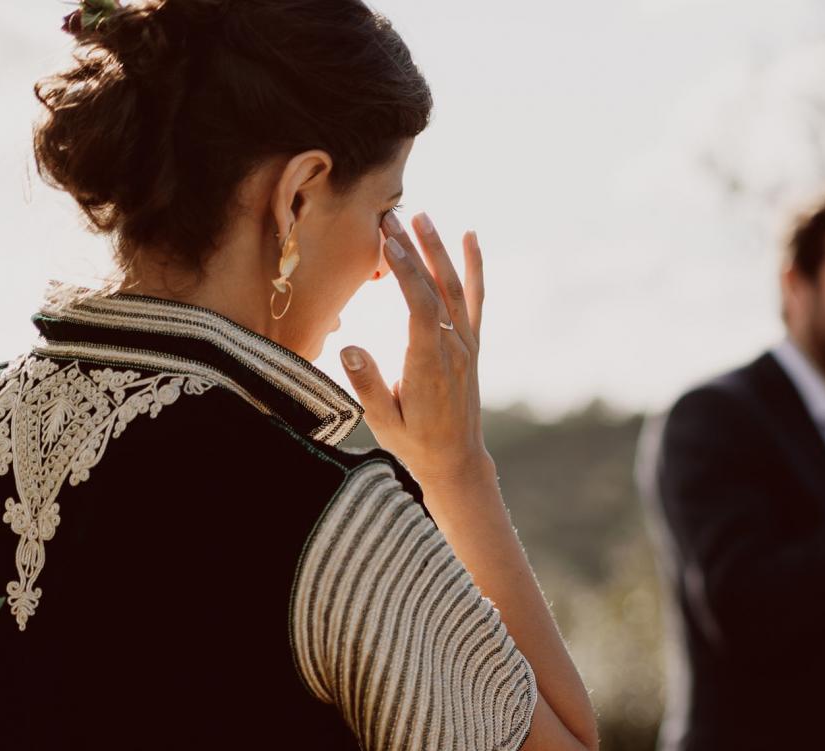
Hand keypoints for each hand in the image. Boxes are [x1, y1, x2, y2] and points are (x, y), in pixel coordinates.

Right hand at [340, 211, 488, 484]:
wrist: (456, 460)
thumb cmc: (414, 442)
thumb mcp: (383, 421)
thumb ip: (368, 384)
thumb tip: (349, 347)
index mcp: (429, 365)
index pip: (420, 308)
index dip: (406, 274)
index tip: (388, 243)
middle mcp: (454, 349)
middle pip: (435, 289)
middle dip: (413, 250)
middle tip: (390, 217)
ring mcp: (467, 345)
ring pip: (455, 289)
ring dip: (438, 250)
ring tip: (420, 216)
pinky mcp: (472, 345)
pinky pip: (475, 299)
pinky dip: (474, 267)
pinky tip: (469, 237)